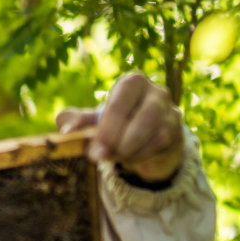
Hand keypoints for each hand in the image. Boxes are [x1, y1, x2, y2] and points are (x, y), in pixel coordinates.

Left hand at [56, 73, 183, 184]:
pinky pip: (159, 143)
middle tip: (98, 156)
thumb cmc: (115, 121)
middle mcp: (156, 92)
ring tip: (112, 156)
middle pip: (143, 116)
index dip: (106, 128)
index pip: (120, 103)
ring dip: (130, 149)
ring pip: (154, 131)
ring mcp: (169, 109)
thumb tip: (64, 130)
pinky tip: (128, 157)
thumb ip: (77, 120)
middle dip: (119, 140)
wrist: (145, 133)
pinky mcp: (175, 128)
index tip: (92, 150)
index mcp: (132, 83)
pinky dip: (140, 154)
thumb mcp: (94, 119)